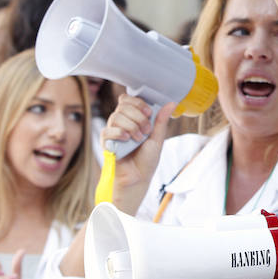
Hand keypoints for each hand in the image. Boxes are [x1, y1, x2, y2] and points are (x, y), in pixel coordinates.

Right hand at [102, 94, 174, 213]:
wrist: (138, 178)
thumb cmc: (147, 160)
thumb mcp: (157, 138)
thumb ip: (161, 120)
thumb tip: (171, 103)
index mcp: (134, 119)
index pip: (129, 100)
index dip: (138, 103)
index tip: (149, 113)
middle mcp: (122, 123)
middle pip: (123, 105)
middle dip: (138, 116)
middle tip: (146, 130)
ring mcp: (113, 132)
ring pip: (116, 116)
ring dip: (131, 126)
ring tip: (138, 138)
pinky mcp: (106, 143)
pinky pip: (107, 131)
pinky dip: (118, 133)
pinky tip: (127, 139)